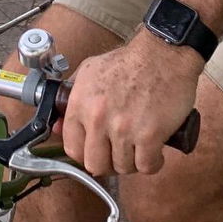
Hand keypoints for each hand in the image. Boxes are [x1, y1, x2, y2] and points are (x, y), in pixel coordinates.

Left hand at [61, 33, 200, 176]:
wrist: (164, 53)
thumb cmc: (130, 62)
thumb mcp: (90, 71)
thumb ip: (72, 97)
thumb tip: (58, 126)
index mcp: (81, 103)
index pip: (72, 148)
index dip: (85, 153)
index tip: (97, 150)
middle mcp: (98, 118)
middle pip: (96, 165)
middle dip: (109, 162)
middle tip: (119, 152)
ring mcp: (123, 128)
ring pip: (122, 168)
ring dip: (132, 161)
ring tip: (139, 146)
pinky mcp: (149, 135)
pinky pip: (146, 166)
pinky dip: (153, 162)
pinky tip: (155, 151)